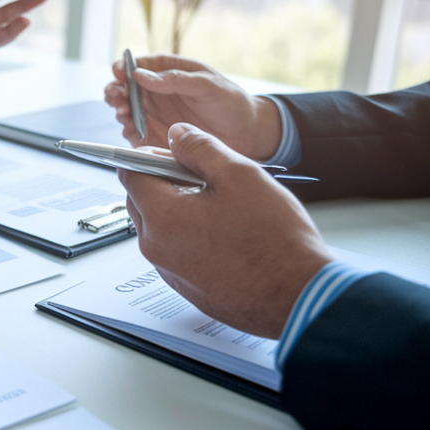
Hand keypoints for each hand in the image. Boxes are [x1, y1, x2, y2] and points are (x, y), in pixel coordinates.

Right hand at [104, 54, 281, 159]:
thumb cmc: (231, 102)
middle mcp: (155, 93)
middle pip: (124, 89)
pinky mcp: (154, 138)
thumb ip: (175, 79)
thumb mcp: (207, 85)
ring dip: (120, 112)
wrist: (247, 134)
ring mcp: (153, 116)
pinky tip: (133, 132)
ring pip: (124, 112)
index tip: (118, 73)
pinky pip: (134, 135)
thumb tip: (141, 75)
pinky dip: (128, 133)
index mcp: (166, 72)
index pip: (137, 66)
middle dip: (115, 92)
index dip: (123, 68)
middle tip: (118, 99)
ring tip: (126, 115)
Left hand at [120, 124, 331, 337]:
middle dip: (163, 183)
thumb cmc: (274, 239)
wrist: (299, 294)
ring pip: (158, 228)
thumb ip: (200, 149)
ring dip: (178, 210)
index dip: (149, 156)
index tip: (172, 153)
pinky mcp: (187, 288)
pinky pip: (175, 253)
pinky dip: (190, 238)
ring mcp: (170, 272)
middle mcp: (157, 248)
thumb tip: (178, 134)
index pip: (130, 175)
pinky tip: (225, 234)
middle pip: (140, 202)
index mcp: (162, 217)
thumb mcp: (240, 175)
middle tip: (203, 177)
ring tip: (221, 206)